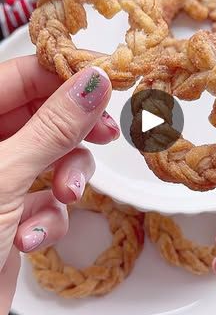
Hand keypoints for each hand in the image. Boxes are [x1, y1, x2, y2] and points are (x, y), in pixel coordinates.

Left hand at [0, 56, 119, 314]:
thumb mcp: (7, 174)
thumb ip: (54, 126)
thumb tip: (92, 83)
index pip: (23, 76)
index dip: (65, 75)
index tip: (105, 78)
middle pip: (45, 116)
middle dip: (75, 132)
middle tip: (105, 133)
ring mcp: (2, 180)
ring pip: (55, 159)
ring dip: (67, 179)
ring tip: (65, 197)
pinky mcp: (15, 214)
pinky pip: (50, 200)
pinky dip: (50, 219)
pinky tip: (29, 239)